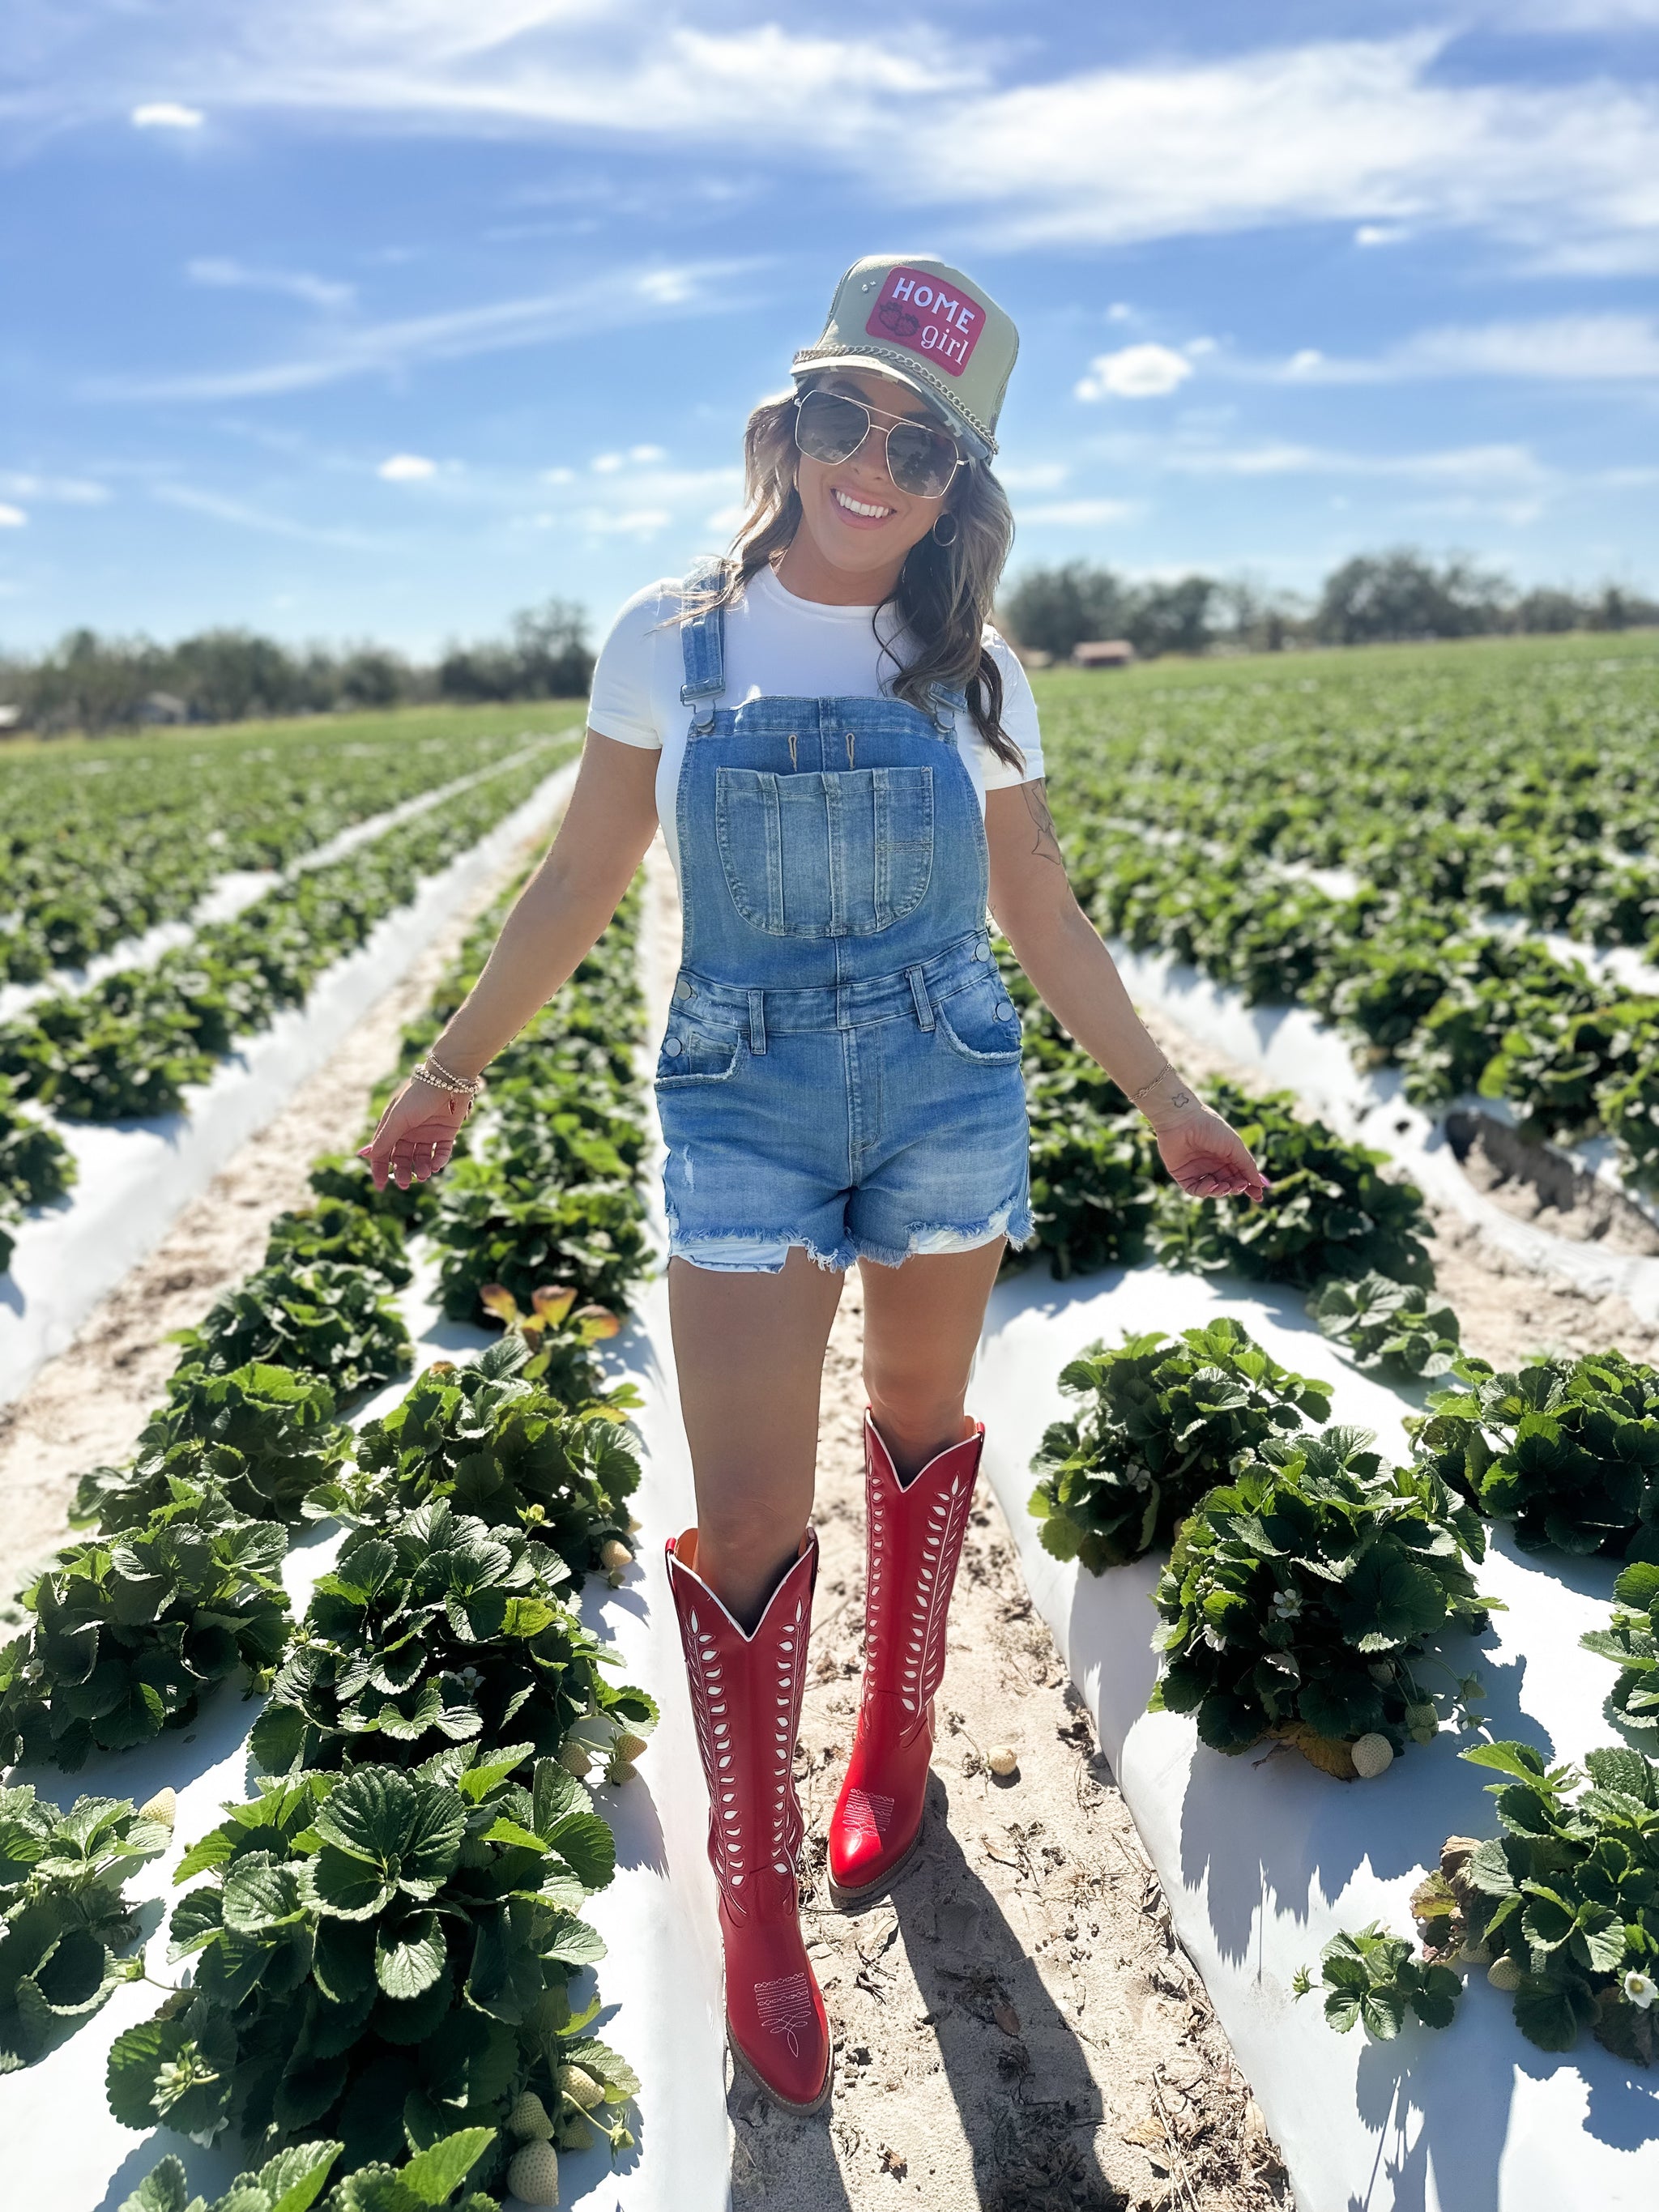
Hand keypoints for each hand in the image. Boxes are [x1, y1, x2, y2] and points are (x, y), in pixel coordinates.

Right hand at [359, 1077, 471, 1190]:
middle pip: (402, 1158)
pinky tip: (436, 1166)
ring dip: (422, 1169)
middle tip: (405, 1184)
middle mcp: (410, 1131)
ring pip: (422, 1158)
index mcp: (394, 1126)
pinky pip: (441, 1153)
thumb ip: (384, 1138)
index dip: (380, 1169)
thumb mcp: (398, 1118)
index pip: (383, 1152)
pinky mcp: (447, 1133)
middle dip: (402, 1172)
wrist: (448, 1079)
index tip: (381, 1187)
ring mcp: (428, 1133)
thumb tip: (364, 1156)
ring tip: (424, 1174)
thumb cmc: (418, 1095)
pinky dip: (439, 1161)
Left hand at [1152, 1103, 1267, 1202]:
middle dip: (1236, 1188)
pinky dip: (1204, 1191)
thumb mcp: (1234, 1146)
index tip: (1258, 1197)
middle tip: (1239, 1186)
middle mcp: (1212, 1164)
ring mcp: (1197, 1170)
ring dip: (1221, 1191)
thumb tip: (1260, 1184)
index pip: (1240, 1175)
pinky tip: (1211, 1184)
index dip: (1249, 1187)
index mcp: (1226, 1155)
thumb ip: (1247, 1165)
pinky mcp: (1182, 1175)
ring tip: (1224, 1186)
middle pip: (1228, 1184)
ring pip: (1213, 1190)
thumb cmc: (1211, 1128)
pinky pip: (1195, 1190)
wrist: (1182, 1120)